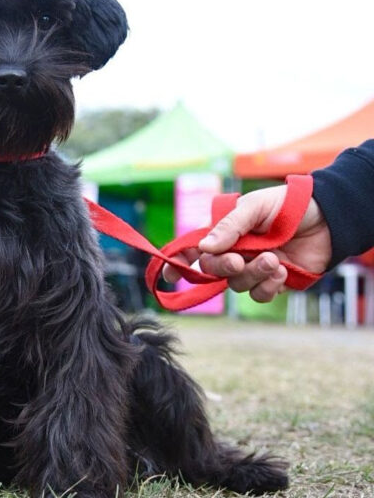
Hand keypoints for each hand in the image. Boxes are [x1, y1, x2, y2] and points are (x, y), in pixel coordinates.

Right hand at [163, 185, 331, 301]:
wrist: (328, 217)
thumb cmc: (288, 205)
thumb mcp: (254, 206)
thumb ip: (229, 227)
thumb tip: (204, 248)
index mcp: (224, 232)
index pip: (194, 249)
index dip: (180, 261)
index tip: (170, 274)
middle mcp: (234, 252)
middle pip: (212, 270)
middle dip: (223, 268)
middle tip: (238, 261)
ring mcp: (252, 268)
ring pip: (237, 284)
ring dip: (254, 274)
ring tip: (273, 260)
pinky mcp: (272, 281)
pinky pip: (259, 294)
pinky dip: (269, 285)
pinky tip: (282, 269)